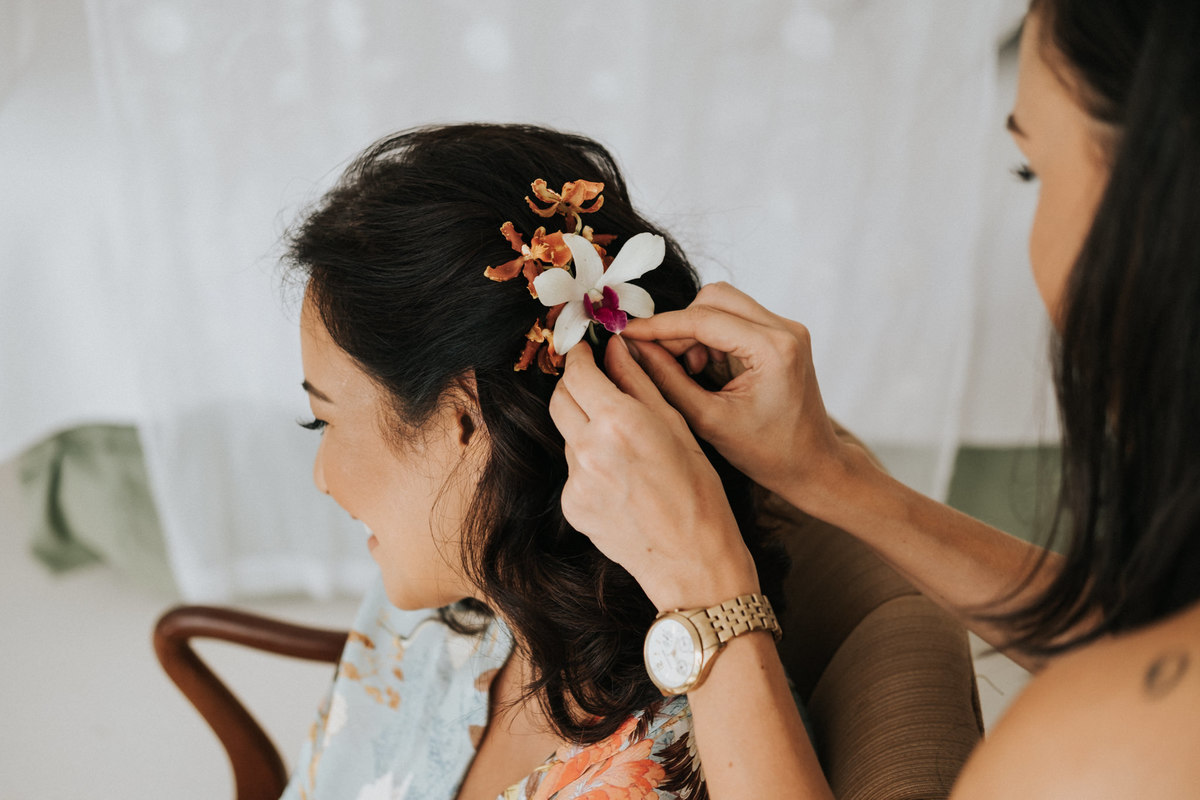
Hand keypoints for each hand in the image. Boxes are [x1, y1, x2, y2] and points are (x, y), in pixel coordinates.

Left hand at [550, 338, 758, 610]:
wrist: (692, 562)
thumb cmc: (699, 495)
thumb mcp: (678, 427)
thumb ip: (640, 383)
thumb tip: (617, 349)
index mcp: (619, 422)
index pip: (578, 373)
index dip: (579, 357)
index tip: (585, 351)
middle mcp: (589, 449)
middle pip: (559, 400)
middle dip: (574, 386)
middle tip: (595, 384)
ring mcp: (576, 481)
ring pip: (568, 436)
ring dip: (586, 428)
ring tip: (625, 446)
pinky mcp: (572, 506)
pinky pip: (573, 471)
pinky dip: (591, 465)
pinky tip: (623, 480)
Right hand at [621, 282, 843, 506]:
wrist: (812, 465)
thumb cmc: (768, 453)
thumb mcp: (708, 420)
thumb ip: (667, 380)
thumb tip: (632, 349)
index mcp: (773, 349)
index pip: (703, 319)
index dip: (659, 326)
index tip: (626, 333)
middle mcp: (785, 329)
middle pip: (714, 298)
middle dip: (680, 326)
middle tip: (660, 359)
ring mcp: (787, 329)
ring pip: (723, 304)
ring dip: (696, 331)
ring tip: (689, 371)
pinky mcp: (782, 335)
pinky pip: (735, 318)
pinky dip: (711, 338)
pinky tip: (706, 370)